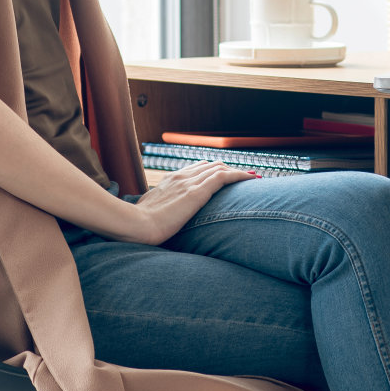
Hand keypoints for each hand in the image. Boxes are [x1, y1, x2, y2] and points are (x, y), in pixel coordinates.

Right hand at [120, 161, 257, 245]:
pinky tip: (252, 179)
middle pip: (210, 166)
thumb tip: (152, 218)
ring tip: (252, 177)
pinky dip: (240, 175)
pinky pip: (224, 177)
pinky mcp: (197, 192)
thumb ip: (153, 210)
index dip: (212, 171)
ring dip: (237, 172)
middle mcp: (181, 177)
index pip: (195, 169)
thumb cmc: (138, 225)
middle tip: (243, 177)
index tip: (223, 177)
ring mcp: (189, 182)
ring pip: (220, 168)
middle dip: (227, 170)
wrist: (136, 225)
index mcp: (169, 181)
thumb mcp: (145, 214)